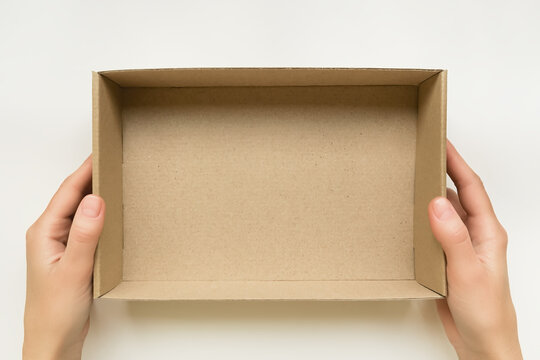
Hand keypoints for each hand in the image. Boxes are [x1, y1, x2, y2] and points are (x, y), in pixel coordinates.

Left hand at [23, 157, 104, 359]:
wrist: (55, 340)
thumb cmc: (55, 311)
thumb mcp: (73, 270)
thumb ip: (84, 235)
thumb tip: (95, 200)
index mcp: (44, 232)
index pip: (68, 192)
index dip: (86, 170)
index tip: (102, 152)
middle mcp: (50, 234)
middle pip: (73, 196)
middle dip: (92, 177)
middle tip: (114, 160)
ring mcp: (61, 244)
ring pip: (81, 210)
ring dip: (97, 195)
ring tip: (116, 180)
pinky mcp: (73, 254)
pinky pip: (87, 226)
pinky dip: (101, 216)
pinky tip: (113, 214)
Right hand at [428, 141, 521, 359]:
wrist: (483, 343)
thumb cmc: (487, 312)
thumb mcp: (469, 272)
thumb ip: (453, 237)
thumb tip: (436, 203)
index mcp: (487, 232)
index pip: (471, 188)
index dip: (456, 162)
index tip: (441, 142)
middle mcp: (475, 235)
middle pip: (459, 194)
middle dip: (443, 171)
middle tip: (423, 153)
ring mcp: (461, 248)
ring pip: (445, 212)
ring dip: (431, 195)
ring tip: (413, 179)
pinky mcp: (448, 260)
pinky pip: (434, 232)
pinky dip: (422, 220)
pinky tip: (410, 219)